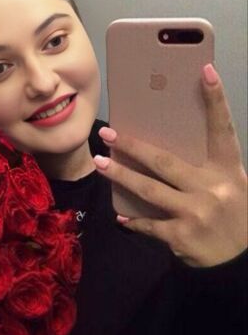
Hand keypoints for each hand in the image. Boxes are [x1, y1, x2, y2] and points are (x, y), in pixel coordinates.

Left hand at [93, 63, 247, 267]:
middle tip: (108, 133)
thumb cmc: (235, 219)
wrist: (240, 263)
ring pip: (148, 189)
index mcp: (229, 171)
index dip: (215, 100)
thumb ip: (208, 170)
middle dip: (133, 146)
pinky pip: (148, 223)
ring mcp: (195, 212)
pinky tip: (120, 215)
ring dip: (120, 176)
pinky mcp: (180, 235)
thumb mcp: (234, 188)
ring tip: (101, 163)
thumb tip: (167, 150)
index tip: (204, 71)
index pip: (222, 129)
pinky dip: (133, 220)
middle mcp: (212, 188)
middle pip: (165, 161)